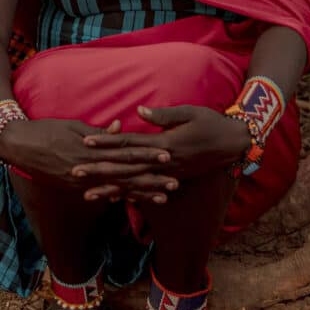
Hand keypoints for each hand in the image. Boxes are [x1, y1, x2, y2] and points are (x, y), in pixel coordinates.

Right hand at [0, 116, 168, 200]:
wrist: (18, 145)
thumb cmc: (46, 129)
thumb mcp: (73, 126)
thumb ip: (99, 132)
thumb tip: (121, 126)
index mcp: (91, 150)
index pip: (126, 154)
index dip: (148, 156)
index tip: (168, 157)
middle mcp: (89, 169)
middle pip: (127, 175)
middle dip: (152, 180)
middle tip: (175, 183)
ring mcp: (82, 182)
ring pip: (118, 189)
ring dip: (142, 193)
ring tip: (164, 197)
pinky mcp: (75, 188)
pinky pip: (101, 194)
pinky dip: (120, 198)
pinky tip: (136, 203)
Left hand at [76, 103, 251, 201]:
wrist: (234, 143)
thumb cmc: (212, 122)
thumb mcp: (190, 112)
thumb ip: (164, 115)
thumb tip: (140, 110)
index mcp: (165, 144)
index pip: (129, 143)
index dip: (107, 143)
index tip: (85, 143)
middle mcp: (164, 162)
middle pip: (126, 167)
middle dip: (99, 170)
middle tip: (75, 173)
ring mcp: (169, 174)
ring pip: (134, 183)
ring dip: (110, 189)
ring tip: (87, 195)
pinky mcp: (173, 178)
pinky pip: (148, 189)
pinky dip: (131, 195)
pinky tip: (114, 199)